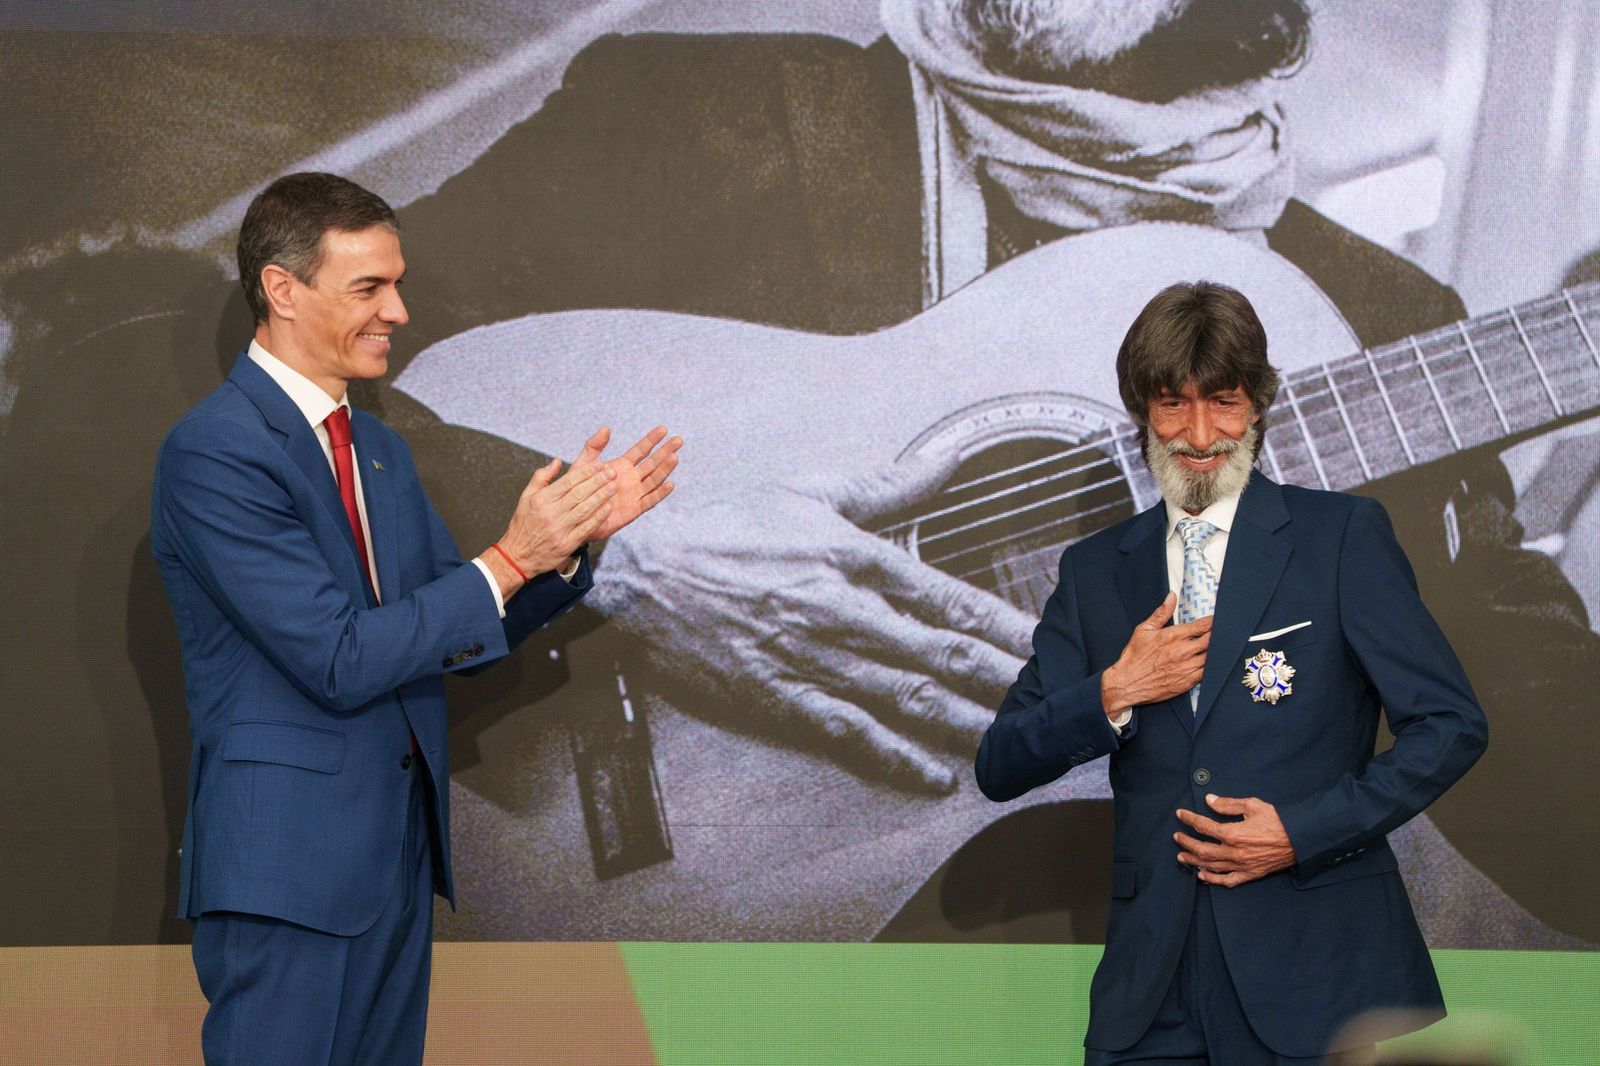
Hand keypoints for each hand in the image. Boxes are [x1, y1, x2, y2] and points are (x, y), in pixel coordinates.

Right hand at [496, 454, 615, 576]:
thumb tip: (557, 461)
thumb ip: (541, 477)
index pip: (567, 482)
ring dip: (601, 497)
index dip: (585, 472)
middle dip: (597, 482)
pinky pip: (586, 529)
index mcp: (541, 500)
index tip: (599, 465)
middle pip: (578, 494)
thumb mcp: (526, 497)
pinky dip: (598, 518)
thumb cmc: (523, 524)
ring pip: (584, 510)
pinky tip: (608, 508)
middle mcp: (550, 514)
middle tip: (612, 473)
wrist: (518, 556)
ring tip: (613, 487)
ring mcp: (559, 530)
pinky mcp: (567, 544)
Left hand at [573, 425, 681, 540]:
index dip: (651, 440)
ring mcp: (634, 494)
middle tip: (678, 440)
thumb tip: (606, 428)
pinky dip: (660, 493)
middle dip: (665, 451)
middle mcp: (632, 479)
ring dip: (665, 469)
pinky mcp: (634, 510)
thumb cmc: (577, 490)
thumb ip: (593, 446)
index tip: (663, 429)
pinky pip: (650, 501)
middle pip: (653, 463)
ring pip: (654, 479)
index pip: (641, 450)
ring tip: (674, 457)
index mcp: (622, 466)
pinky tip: (670, 484)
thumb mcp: (583, 465)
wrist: (575, 516)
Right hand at [590, 450, 1036, 793]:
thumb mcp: (808, 490)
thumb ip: (885, 483)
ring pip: (903, 693)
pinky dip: (894, 752)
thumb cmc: (727, 525)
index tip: (1040, 640)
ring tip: (1011, 737)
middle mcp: (840, 609)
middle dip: (1000, 677)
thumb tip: (945, 460)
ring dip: (963, 718)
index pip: (942, 593)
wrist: (643, 569)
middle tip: (1049, 698)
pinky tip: (934, 771)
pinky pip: (849, 728)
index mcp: (850, 555)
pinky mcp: (779, 691)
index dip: (998, 621)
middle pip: (937, 650)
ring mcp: (811, 656)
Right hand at [1100, 592, 1210, 715]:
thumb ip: (1161, 613)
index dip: (1214, 621)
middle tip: (1225, 633)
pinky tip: (1213, 664)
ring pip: (1212, 657)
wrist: (1126, 683)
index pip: (1202, 626)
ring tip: (1222, 647)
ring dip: (1218, 652)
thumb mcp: (1144, 630)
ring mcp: (1186, 667)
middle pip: (1212, 641)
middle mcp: (1182, 651)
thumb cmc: (1134, 657)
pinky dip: (1213, 668)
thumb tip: (1171, 596)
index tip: (1219, 619)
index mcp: (1172, 636)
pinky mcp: (1187, 682)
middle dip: (1220, 635)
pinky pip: (1207, 673)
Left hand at [1174, 794, 1296, 886]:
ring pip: (1211, 866)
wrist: (1300, 839)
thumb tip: (1209, 800)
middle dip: (1186, 842)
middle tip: (1177, 837)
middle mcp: (1234, 852)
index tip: (1181, 814)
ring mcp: (1242, 865)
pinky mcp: (1251, 874)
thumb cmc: (1278, 821)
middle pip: (1202, 849)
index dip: (1189, 819)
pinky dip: (1213, 879)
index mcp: (1233, 833)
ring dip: (1194, 861)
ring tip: (1182, 856)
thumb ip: (1228, 804)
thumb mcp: (1252, 805)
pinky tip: (1203, 876)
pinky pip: (1228, 880)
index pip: (1203, 826)